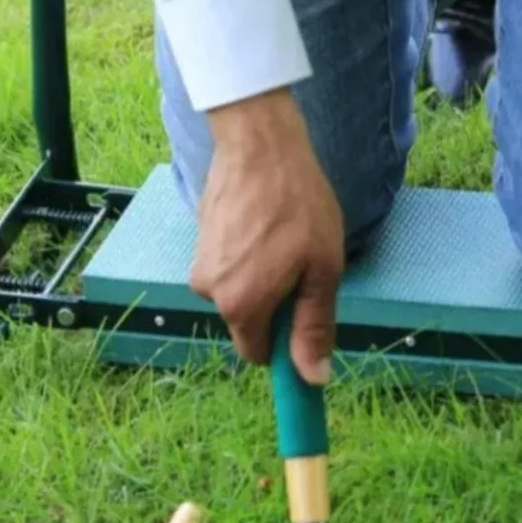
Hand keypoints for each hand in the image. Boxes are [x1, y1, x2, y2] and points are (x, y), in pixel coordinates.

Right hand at [189, 89, 344, 385]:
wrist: (260, 144)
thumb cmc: (298, 204)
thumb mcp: (322, 268)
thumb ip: (314, 326)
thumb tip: (312, 378)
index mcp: (240, 305)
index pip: (258, 354)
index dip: (285, 342)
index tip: (304, 316)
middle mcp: (209, 291)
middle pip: (248, 319)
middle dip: (275, 302)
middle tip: (301, 262)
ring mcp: (199, 262)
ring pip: (239, 289)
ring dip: (262, 274)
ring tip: (283, 235)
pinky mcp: (199, 238)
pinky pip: (230, 262)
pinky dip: (248, 252)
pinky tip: (265, 222)